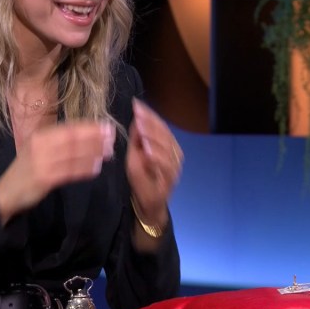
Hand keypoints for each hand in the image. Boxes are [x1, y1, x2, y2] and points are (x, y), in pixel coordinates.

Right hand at [0, 120, 114, 222]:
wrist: (6, 192)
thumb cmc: (26, 170)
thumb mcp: (37, 150)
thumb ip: (57, 143)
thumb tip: (85, 136)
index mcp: (40, 136)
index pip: (69, 128)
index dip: (89, 127)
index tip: (106, 126)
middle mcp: (40, 145)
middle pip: (72, 139)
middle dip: (94, 137)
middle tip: (112, 138)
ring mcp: (42, 161)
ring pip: (73, 154)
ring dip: (93, 152)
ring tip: (108, 152)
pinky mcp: (44, 178)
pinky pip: (69, 171)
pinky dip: (84, 169)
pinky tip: (96, 168)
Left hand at [126, 99, 181, 228]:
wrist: (149, 203)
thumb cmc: (142, 178)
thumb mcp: (135, 155)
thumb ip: (137, 139)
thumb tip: (136, 119)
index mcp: (167, 145)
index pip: (160, 126)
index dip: (149, 115)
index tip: (137, 105)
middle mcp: (174, 153)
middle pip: (165, 134)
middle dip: (150, 123)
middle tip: (138, 114)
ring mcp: (175, 166)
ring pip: (167, 147)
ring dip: (153, 136)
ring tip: (141, 129)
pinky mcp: (171, 179)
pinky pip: (166, 165)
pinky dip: (157, 157)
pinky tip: (147, 150)